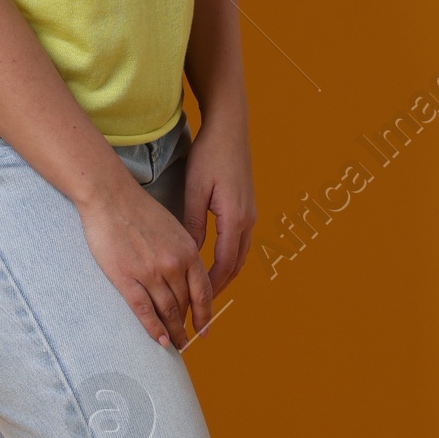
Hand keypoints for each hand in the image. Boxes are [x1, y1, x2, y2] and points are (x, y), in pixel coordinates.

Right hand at [77, 170, 212, 350]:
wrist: (110, 197)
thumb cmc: (138, 209)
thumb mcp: (172, 227)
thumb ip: (181, 251)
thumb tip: (185, 273)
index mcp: (188, 251)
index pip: (203, 291)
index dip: (206, 314)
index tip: (204, 329)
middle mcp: (174, 265)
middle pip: (185, 304)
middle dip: (187, 326)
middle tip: (186, 342)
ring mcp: (151, 273)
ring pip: (167, 310)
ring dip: (173, 331)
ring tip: (174, 345)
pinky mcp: (127, 278)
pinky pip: (144, 310)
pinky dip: (154, 328)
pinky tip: (159, 340)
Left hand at [182, 103, 255, 291]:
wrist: (230, 128)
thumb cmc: (209, 155)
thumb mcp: (195, 190)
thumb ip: (193, 224)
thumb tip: (189, 255)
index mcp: (235, 219)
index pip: (224, 265)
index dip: (210, 289)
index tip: (196, 305)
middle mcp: (247, 221)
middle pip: (235, 266)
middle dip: (218, 289)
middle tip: (201, 308)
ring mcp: (250, 214)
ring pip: (240, 256)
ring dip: (224, 276)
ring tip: (206, 293)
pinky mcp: (246, 207)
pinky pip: (240, 243)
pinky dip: (229, 260)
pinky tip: (215, 265)